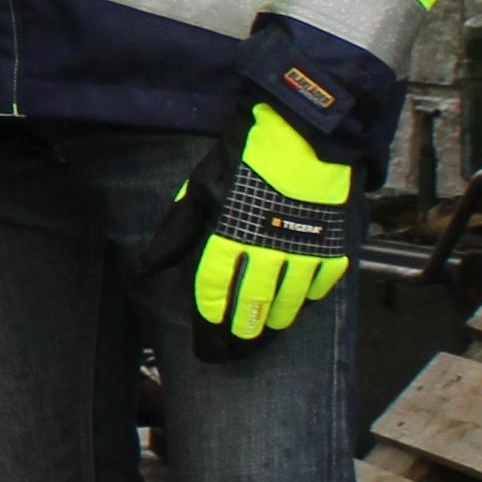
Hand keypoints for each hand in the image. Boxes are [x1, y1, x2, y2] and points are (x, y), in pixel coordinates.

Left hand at [175, 103, 354, 340]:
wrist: (308, 127)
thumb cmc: (248, 155)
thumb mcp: (202, 185)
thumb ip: (177, 231)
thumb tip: (147, 268)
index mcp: (229, 233)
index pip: (213, 292)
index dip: (208, 322)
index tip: (206, 339)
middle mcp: (267, 249)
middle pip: (250, 308)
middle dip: (238, 337)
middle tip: (231, 353)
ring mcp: (304, 250)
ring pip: (286, 305)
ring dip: (271, 326)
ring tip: (261, 336)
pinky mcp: (334, 245)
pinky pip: (318, 288)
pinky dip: (304, 303)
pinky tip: (294, 308)